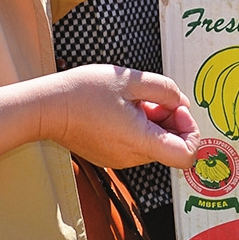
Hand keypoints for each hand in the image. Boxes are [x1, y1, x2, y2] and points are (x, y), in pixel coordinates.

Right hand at [0, 65, 199, 172]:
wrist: (46, 108)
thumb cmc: (84, 92)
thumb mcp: (130, 80)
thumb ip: (164, 90)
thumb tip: (180, 102)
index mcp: (141, 141)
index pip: (187, 156)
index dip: (192, 131)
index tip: (178, 109)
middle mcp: (133, 157)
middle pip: (172, 145)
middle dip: (172, 118)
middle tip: (152, 96)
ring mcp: (120, 159)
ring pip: (154, 142)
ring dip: (154, 120)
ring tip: (133, 99)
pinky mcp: (110, 155)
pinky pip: (137, 143)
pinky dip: (139, 126)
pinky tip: (121, 107)